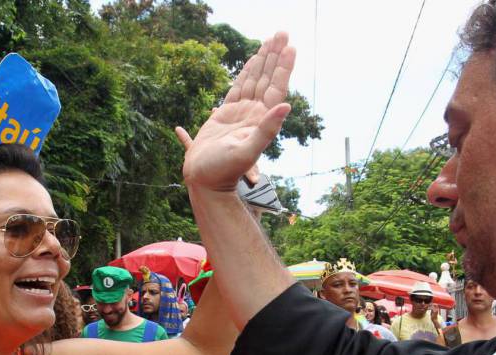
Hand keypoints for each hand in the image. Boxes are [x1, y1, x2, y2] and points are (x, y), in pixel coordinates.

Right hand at [175, 32, 295, 192]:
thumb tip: (286, 106)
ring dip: (262, 60)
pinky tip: (250, 63)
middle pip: (267, 78)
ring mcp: (240, 113)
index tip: (291, 46)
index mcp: (261, 119)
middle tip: (282, 32)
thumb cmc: (224, 170)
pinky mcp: (224, 115)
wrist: (204, 181)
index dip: (284, 67)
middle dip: (275, 55)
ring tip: (271, 41)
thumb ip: (267, 129)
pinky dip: (244, 74)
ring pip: (253, 80)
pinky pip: (237, 88)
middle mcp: (253, 114)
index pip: (276, 87)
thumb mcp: (247, 151)